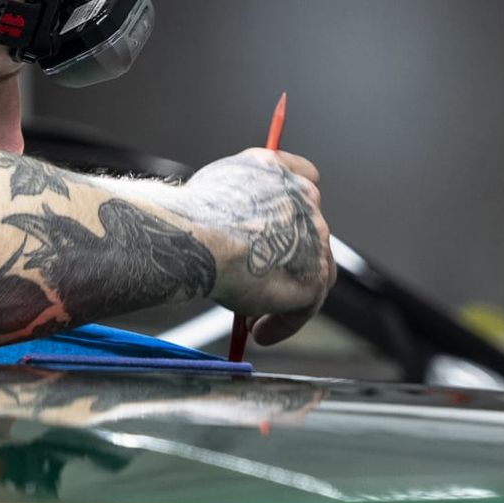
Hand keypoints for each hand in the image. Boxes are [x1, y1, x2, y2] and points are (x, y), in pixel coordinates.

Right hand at [180, 148, 333, 345]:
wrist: (194, 236)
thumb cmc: (189, 216)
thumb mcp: (209, 194)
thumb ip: (232, 203)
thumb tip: (224, 234)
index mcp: (276, 170)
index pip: (303, 180)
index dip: (291, 207)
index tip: (280, 228)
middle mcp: (301, 198)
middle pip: (306, 233)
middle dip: (284, 261)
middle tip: (255, 284)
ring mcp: (314, 236)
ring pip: (311, 270)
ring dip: (285, 296)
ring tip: (252, 320)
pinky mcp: (314, 276)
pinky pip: (304, 306)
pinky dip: (282, 322)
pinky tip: (258, 332)